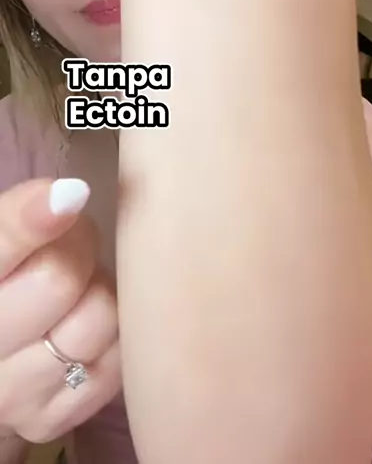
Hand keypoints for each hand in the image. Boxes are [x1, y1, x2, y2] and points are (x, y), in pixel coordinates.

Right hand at [0, 179, 119, 443]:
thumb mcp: (0, 244)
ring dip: (99, 291)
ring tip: (79, 288)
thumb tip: (72, 193)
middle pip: (58, 279)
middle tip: (71, 242)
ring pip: (97, 317)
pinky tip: (88, 323)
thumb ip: (20, 215)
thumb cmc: (4, 280)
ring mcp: (13, 394)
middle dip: (78, 247)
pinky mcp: (53, 418)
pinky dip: (115, 332)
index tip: (73, 194)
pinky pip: (118, 358)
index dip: (32, 221)